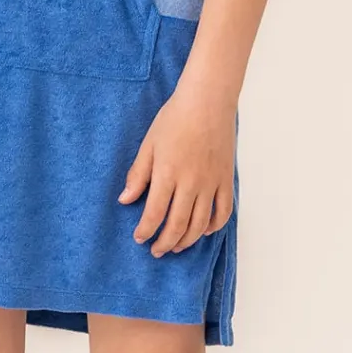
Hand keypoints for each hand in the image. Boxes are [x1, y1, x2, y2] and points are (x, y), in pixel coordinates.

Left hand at [118, 78, 237, 257]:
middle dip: (165, 242)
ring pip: (201, 224)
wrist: (208, 101)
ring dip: (187, 240)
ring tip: (176, 246)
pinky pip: (223, 211)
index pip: (154, 214)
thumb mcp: (148, 144)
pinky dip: (214, 226)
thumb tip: (125, 200)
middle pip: (178, 225)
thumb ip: (138, 175)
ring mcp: (211, 183)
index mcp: (168, 174)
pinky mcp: (226, 180)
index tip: (139, 238)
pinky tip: (204, 231)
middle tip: (156, 251)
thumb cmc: (174, 118)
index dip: (146, 231)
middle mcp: (191, 184)